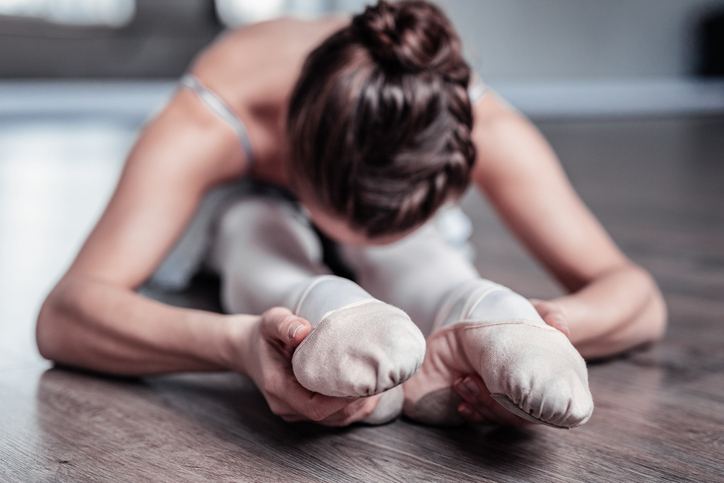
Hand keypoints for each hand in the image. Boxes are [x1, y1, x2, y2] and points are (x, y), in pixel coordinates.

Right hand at [240, 307, 379, 425]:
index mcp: (278, 388)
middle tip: (378, 380)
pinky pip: (332, 416)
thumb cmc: (263, 335)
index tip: (362, 382)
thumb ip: (285, 325)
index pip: (315, 408)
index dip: (341, 400)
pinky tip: (368, 390)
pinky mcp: (304, 409)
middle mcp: (286, 406)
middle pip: (329, 416)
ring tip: (378, 384)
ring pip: (334, 420)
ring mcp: (295, 411)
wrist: (248, 348)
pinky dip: (352, 406)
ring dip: (358, 406)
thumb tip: (303, 331)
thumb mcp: (271, 322)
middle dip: (356, 402)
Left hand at [452, 298, 569, 424]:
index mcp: (546, 382)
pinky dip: (473, 412)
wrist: (522, 319)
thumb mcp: (546, 313)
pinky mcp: (495, 396)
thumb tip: (562, 330)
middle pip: (512, 415)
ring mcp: (513, 398)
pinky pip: (486, 414)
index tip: (496, 390)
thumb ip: (555, 317)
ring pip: (497, 416)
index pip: (535, 405)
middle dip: (487, 403)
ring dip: (476, 403)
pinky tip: (462, 406)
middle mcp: (531, 396)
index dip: (515, 404)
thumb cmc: (537, 319)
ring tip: (459, 382)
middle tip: (467, 380)